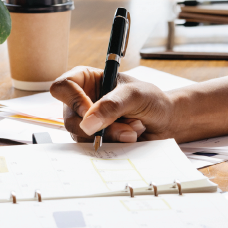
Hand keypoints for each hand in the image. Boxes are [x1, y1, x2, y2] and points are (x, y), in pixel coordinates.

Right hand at [50, 66, 174, 142]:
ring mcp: (87, 122)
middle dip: (100, 126)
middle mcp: (82, 101)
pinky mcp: (95, 139)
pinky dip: (114, 144)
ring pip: (82, 136)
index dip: (72, 100)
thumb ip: (111, 106)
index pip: (62, 87)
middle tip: (126, 126)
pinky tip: (130, 136)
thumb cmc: (151, 99)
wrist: (165, 120)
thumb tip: (87, 124)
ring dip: (111, 136)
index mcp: (86, 80)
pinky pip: (93, 147)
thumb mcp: (135, 95)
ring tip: (133, 129)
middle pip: (69, 118)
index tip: (91, 112)